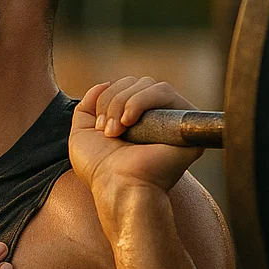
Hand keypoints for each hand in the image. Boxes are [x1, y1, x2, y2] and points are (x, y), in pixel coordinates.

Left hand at [70, 77, 201, 206]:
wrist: (117, 186)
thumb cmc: (99, 168)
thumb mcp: (82, 133)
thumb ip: (88, 106)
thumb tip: (104, 83)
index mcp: (136, 118)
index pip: (125, 86)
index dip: (107, 97)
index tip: (98, 127)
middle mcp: (157, 116)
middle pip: (136, 81)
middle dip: (113, 101)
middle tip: (107, 131)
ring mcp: (173, 118)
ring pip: (149, 84)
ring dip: (123, 103)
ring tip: (116, 131)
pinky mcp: (186, 121)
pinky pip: (165, 92)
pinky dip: (140, 101)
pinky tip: (130, 123)